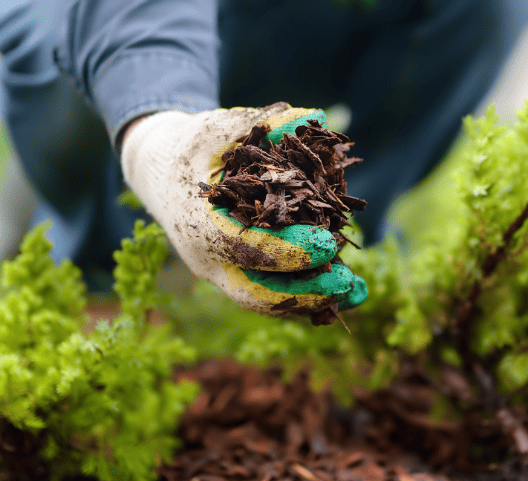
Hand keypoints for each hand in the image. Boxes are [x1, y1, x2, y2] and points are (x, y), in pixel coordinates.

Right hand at [120, 103, 366, 315]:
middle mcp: (207, 258)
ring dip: (312, 302)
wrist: (159, 173)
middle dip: (304, 293)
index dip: (287, 251)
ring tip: (356, 294)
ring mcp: (220, 272)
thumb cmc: (191, 147)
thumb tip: (313, 119)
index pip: (243, 247)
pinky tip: (340, 292)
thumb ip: (262, 123)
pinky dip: (305, 297)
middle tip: (348, 284)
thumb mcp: (218, 127)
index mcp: (197, 223)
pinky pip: (270, 294)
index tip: (328, 244)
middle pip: (256, 293)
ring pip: (266, 301)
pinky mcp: (234, 275)